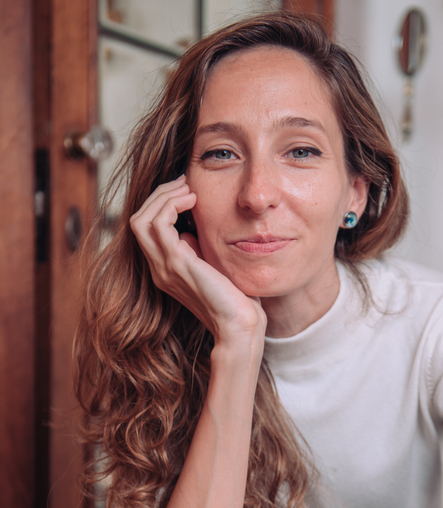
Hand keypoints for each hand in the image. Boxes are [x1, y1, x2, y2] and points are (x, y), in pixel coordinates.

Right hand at [129, 176, 266, 353]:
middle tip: (185, 183)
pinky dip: (172, 205)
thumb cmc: (236, 298)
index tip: (186, 190)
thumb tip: (190, 231)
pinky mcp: (177, 264)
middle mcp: (159, 268)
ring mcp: (165, 267)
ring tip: (188, 189)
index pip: (146, 228)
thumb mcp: (212, 266)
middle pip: (138, 220)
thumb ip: (197, 250)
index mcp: (166, 269)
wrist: (240, 325)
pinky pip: (159, 224)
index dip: (162, 203)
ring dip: (164, 196)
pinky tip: (193, 201)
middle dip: (160, 194)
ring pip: (142, 219)